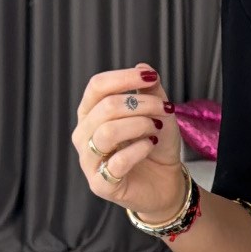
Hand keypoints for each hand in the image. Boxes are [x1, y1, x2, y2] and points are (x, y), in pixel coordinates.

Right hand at [73, 64, 184, 214]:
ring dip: (139, 125)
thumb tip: (142, 67)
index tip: (151, 77)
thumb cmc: (155, 145)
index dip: (124, 78)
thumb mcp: (157, 113)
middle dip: (141, 104)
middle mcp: (84, 135)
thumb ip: (150, 91)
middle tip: (164, 108)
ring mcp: (89, 161)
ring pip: (107, 132)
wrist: (166, 182)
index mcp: (91, 113)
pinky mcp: (101, 184)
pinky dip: (139, 149)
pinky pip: (117, 161)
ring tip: (155, 128)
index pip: (97, 86)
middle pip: (104, 107)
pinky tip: (150, 145)